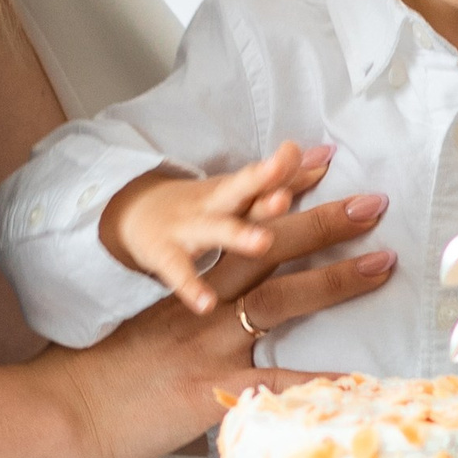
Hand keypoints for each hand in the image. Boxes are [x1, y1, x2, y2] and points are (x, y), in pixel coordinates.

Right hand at [0, 188, 393, 457]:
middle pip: (272, 251)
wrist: (67, 408)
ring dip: (336, 279)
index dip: (284, 202)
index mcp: (192, 291)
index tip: (319, 175)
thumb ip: (190, 328)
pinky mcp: (213, 390)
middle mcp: (207, 309)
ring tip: (382, 262)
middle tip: (373, 202)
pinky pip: (277, 384)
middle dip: (325, 223)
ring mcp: (211, 346)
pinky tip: (360, 378)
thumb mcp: (151, 337)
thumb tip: (218, 327)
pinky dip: (321, 382)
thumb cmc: (103, 378)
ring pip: (282, 300)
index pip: (245, 234)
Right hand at [102, 140, 336, 308]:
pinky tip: (207, 304)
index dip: (280, 166)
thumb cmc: (204, 207)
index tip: (297, 152)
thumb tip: (326, 158)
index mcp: (236, 189)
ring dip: (239, 234)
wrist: (131, 213)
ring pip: (216, 230)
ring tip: (263, 241)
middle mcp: (215, 205)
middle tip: (285, 192)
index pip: (261, 174)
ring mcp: (189, 229)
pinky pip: (179, 272)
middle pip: (240, 191)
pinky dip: (191, 287)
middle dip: (262, 185)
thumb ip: (284, 179)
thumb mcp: (240, 191)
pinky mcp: (165, 256)